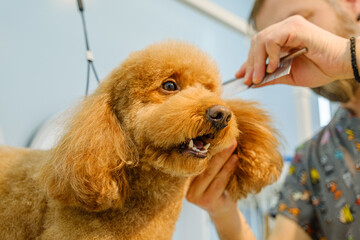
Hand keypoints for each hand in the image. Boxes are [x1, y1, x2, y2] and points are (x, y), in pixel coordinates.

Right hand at [186, 140, 237, 217]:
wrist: (223, 211)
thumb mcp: (209, 175)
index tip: (213, 133)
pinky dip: (228, 169)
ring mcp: (195, 195)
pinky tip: (235, 159)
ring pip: (211, 172)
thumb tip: (216, 136)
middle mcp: (186, 187)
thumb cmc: (218, 188)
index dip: (203, 146)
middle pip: (202, 164)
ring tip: (233, 145)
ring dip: (223, 157)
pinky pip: (219, 181)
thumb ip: (208, 162)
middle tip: (227, 136)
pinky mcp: (207, 201)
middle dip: (216, 149)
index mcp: (184, 179)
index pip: (192, 159)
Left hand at [236, 15, 352, 87]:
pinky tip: (274, 66)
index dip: (248, 62)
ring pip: (261, 40)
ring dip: (256, 62)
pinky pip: (272, 39)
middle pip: (256, 43)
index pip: (258, 47)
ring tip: (259, 77)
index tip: (241, 76)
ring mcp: (289, 26)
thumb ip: (271, 77)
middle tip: (249, 81)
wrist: (341, 66)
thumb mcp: (289, 76)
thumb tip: (253, 82)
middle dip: (250, 64)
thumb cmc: (321, 69)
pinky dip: (270, 55)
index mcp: (283, 39)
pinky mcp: (295, 27)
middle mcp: (284, 29)